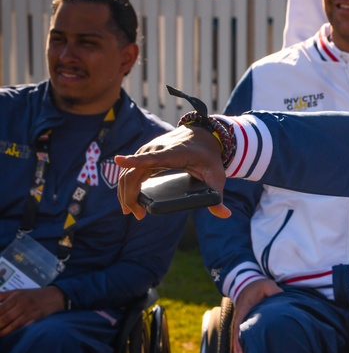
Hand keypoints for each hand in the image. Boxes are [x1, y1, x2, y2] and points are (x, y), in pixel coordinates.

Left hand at [0, 286, 66, 336]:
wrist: (55, 296)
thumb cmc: (33, 295)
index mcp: (16, 297)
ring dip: (2, 332)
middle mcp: (22, 305)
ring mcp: (29, 313)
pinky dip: (14, 333)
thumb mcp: (18, 292)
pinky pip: (22, 328)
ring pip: (12, 326)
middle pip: (4, 319)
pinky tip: (8, 335)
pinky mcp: (35, 320)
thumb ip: (3, 296)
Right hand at [115, 126, 230, 219]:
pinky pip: (130, 171)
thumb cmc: (209, 157)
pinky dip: (127, 186)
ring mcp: (148, 151)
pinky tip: (129, 200)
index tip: (119, 160)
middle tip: (138, 215)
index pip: (151, 157)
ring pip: (128, 173)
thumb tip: (225, 214)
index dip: (135, 159)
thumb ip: (218, 196)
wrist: (204, 136)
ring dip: (126, 193)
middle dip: (130, 195)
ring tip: (134, 212)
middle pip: (134, 172)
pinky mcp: (146, 155)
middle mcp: (156, 150)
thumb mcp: (217, 176)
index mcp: (173, 153)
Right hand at [230, 278, 282, 352]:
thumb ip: (273, 291)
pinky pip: (238, 343)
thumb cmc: (258, 286)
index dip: (241, 345)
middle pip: (236, 343)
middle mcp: (238, 322)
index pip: (240, 332)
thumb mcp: (266, 285)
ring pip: (236, 345)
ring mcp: (238, 326)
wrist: (247, 285)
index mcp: (243, 314)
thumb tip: (282, 296)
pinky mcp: (241, 328)